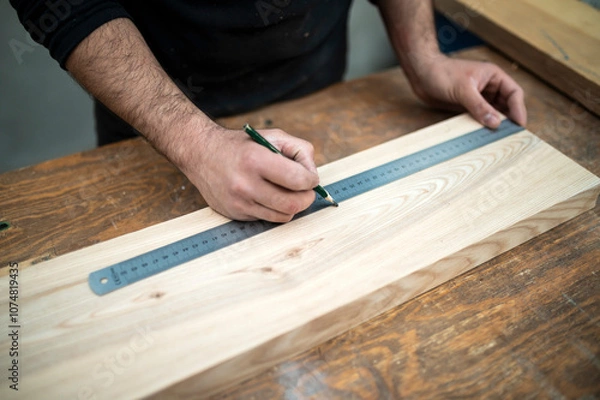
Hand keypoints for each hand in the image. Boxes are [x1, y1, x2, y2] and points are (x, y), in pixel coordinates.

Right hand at [177, 124, 319, 221]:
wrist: (201, 154)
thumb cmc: (241, 145)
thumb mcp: (272, 136)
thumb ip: (299, 150)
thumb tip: (313, 176)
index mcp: (256, 160)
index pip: (298, 180)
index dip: (311, 180)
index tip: (310, 178)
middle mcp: (246, 184)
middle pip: (293, 204)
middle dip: (307, 198)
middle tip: (305, 190)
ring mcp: (239, 202)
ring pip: (283, 216)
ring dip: (292, 206)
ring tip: (288, 192)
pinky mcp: (235, 214)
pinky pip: (267, 219)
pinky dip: (274, 210)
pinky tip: (268, 196)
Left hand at [409, 55, 526, 127]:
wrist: (421, 74)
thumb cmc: (442, 73)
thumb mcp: (463, 89)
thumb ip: (479, 106)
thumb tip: (496, 122)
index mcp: (494, 76)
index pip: (514, 93)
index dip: (519, 109)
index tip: (519, 124)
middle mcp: (489, 87)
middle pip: (507, 105)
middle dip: (510, 119)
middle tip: (512, 136)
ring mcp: (478, 97)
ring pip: (494, 113)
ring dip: (496, 124)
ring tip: (500, 138)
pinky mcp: (468, 106)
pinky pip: (480, 117)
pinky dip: (483, 125)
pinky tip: (483, 135)